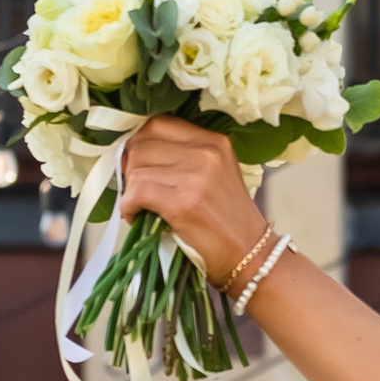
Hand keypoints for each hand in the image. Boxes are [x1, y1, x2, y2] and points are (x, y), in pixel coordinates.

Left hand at [118, 115, 262, 284]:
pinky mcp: (184, 203)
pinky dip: (129, 207)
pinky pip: (137, 193)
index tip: (138, 164)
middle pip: (142, 145)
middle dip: (131, 169)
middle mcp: (207, 153)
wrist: (250, 256)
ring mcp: (197, 177)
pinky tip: (137, 216)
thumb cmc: (227, 221)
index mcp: (215, 142)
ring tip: (141, 207)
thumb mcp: (215, 175)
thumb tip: (133, 155)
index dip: (138, 143)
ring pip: (137, 170)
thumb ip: (183, 158)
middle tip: (137, 190)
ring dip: (130, 191)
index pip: (158, 124)